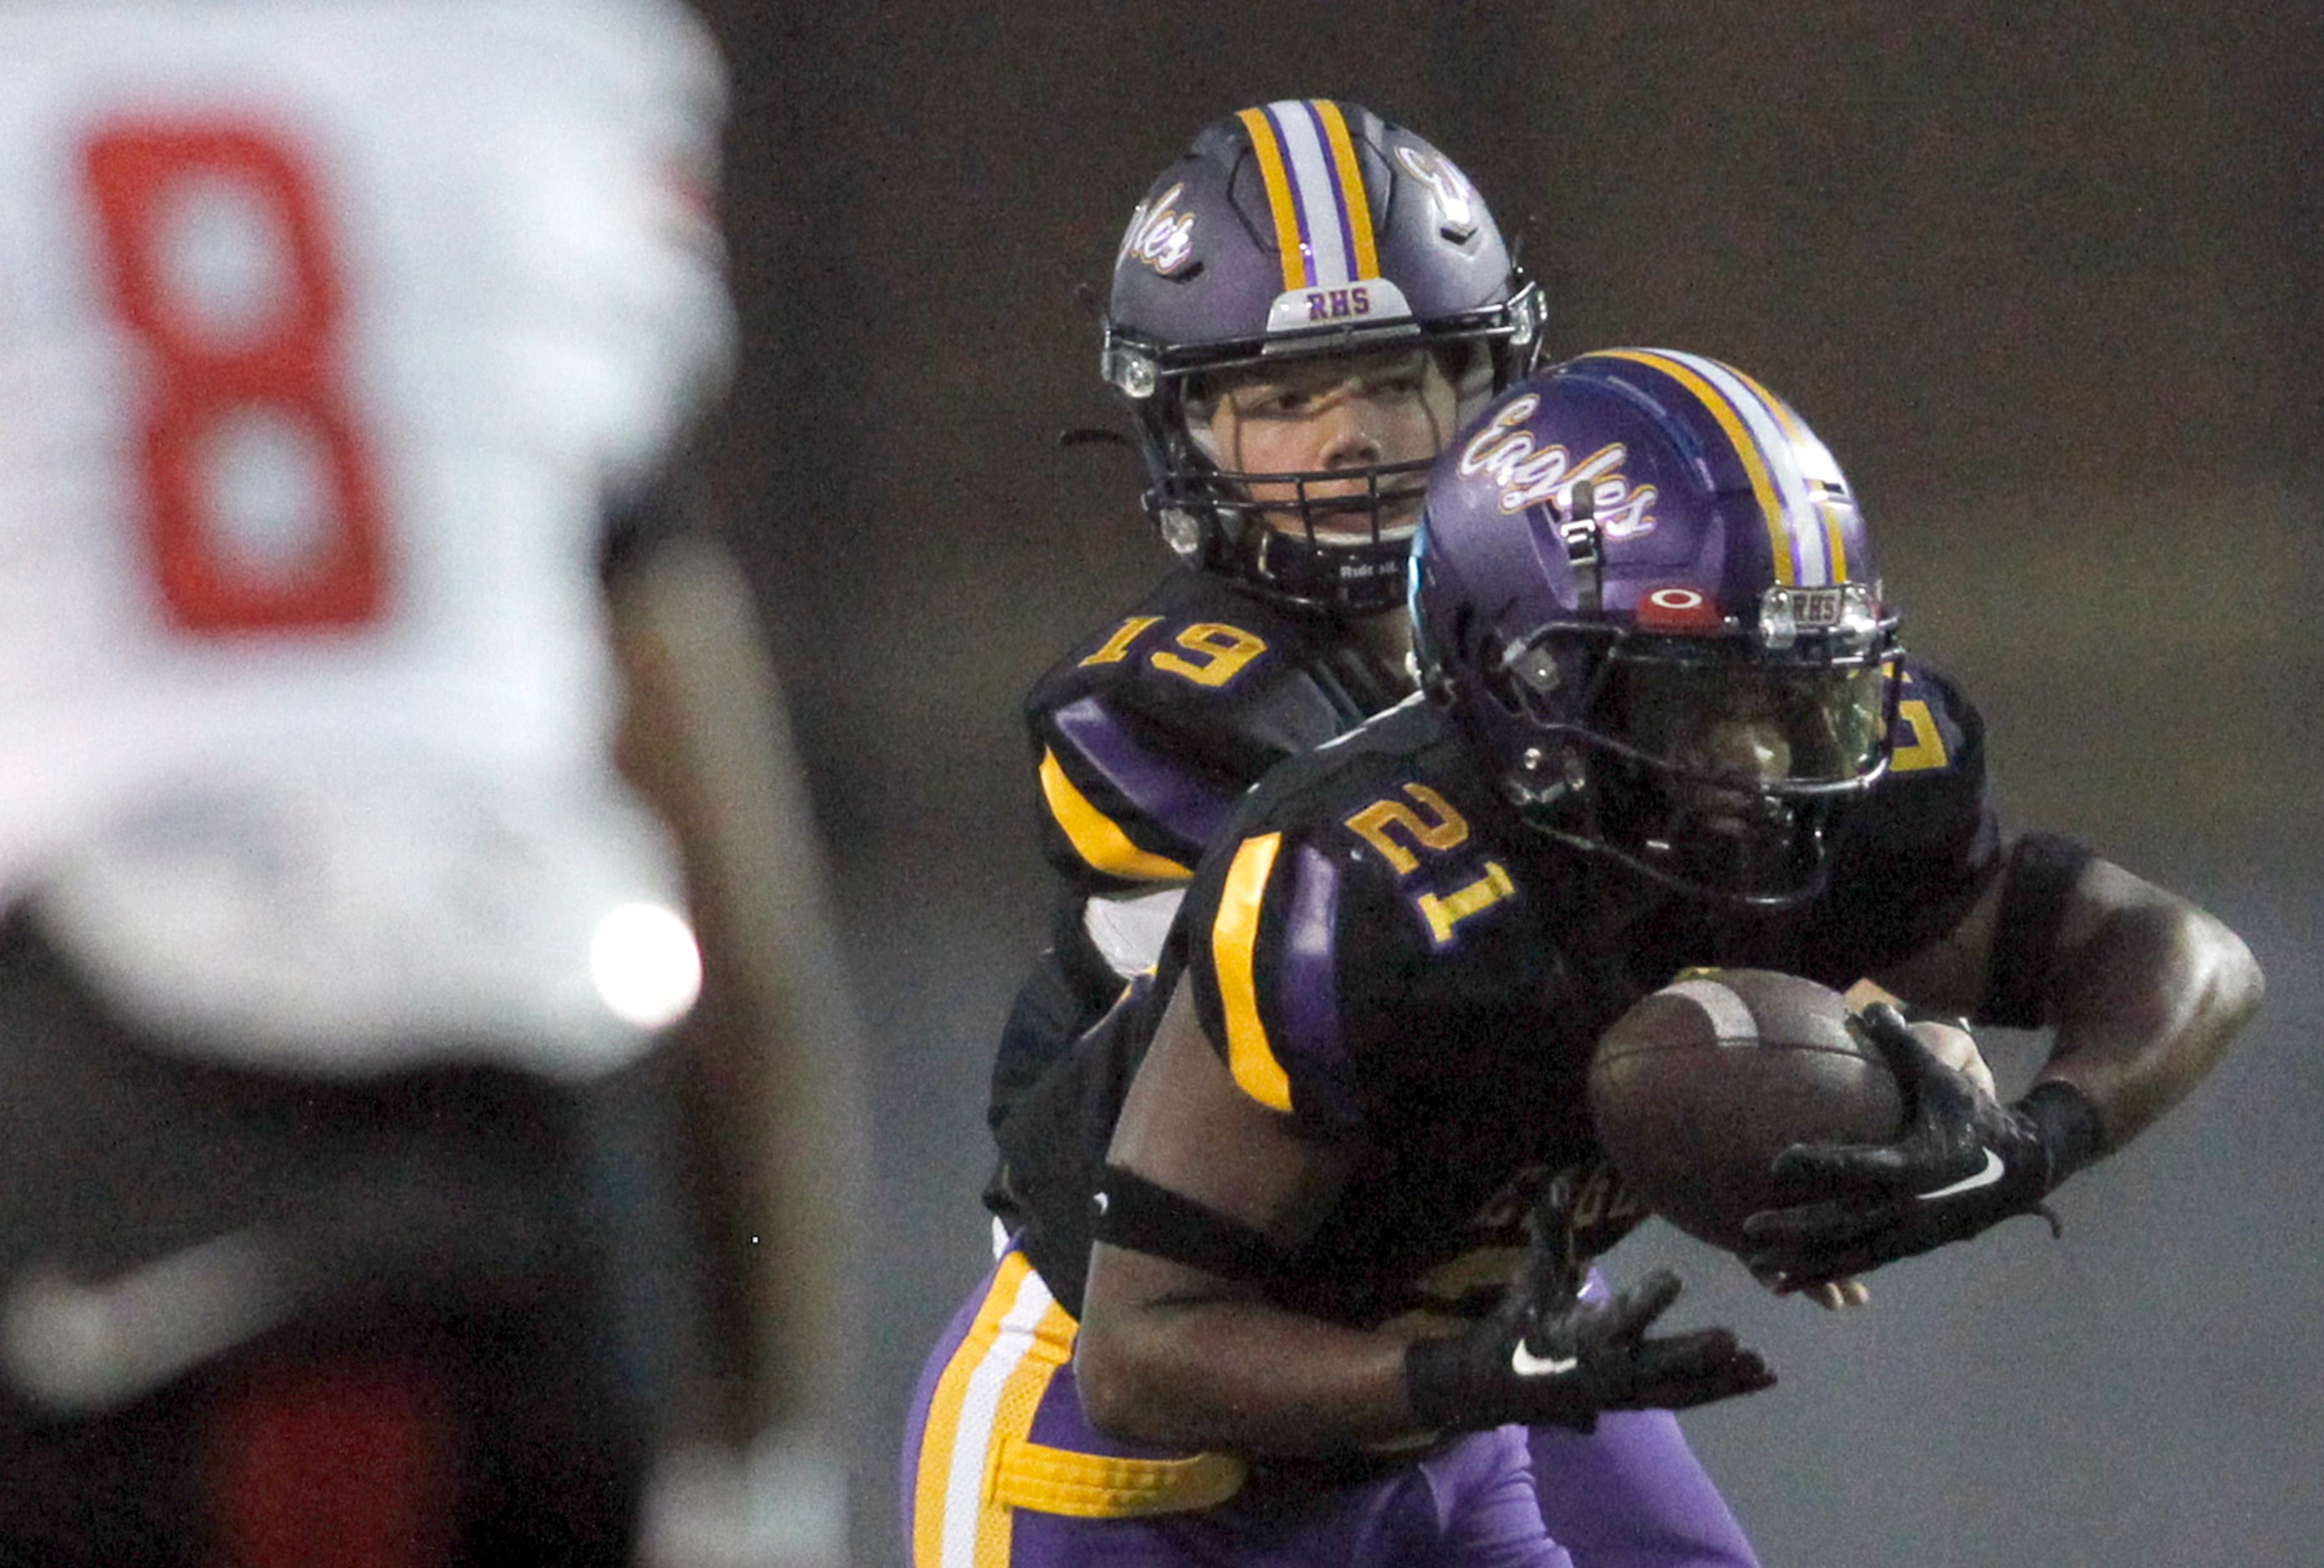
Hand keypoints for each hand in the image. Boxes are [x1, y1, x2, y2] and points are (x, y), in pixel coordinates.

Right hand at [1404, 1174, 1773, 1434]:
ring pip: (1678, 1391)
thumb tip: (1559, 1179)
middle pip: (1655, 1367)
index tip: (1675, 1277)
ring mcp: (1626, 1393)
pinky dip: (1723, 1388)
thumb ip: (1551, 1229)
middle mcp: (1606, 1370)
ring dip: (1720, 1381)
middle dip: (1692, 1357)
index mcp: (1580, 1336)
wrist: (1503, 1384)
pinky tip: (1760, 1377)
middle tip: (1733, 1342)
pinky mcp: (1641, 1401)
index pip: (1616, 1317)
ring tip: (1761, 1366)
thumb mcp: (1535, 1275)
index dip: (1645, 1300)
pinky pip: (1686, 1397)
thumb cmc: (1522, 1322)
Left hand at [1740, 1003, 2099, 1289]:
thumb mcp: (1944, 1077)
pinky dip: (1829, 1274)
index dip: (1823, 1165)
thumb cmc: (1975, 1115)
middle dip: (1799, 1229)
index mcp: (1923, 1162)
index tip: (1778, 1161)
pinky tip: (1789, 1284)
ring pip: (1854, 1253)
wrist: (2028, 1166)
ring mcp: (1917, 1232)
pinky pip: (1866, 1263)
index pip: (1865, 1166)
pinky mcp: (1916, 1246)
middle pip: (1850, 1222)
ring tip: (1759, 1270)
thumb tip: (1869, 1005)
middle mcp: (1918, 1205)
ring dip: (1807, 1263)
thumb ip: (1904, 1046)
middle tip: (1749, 1227)